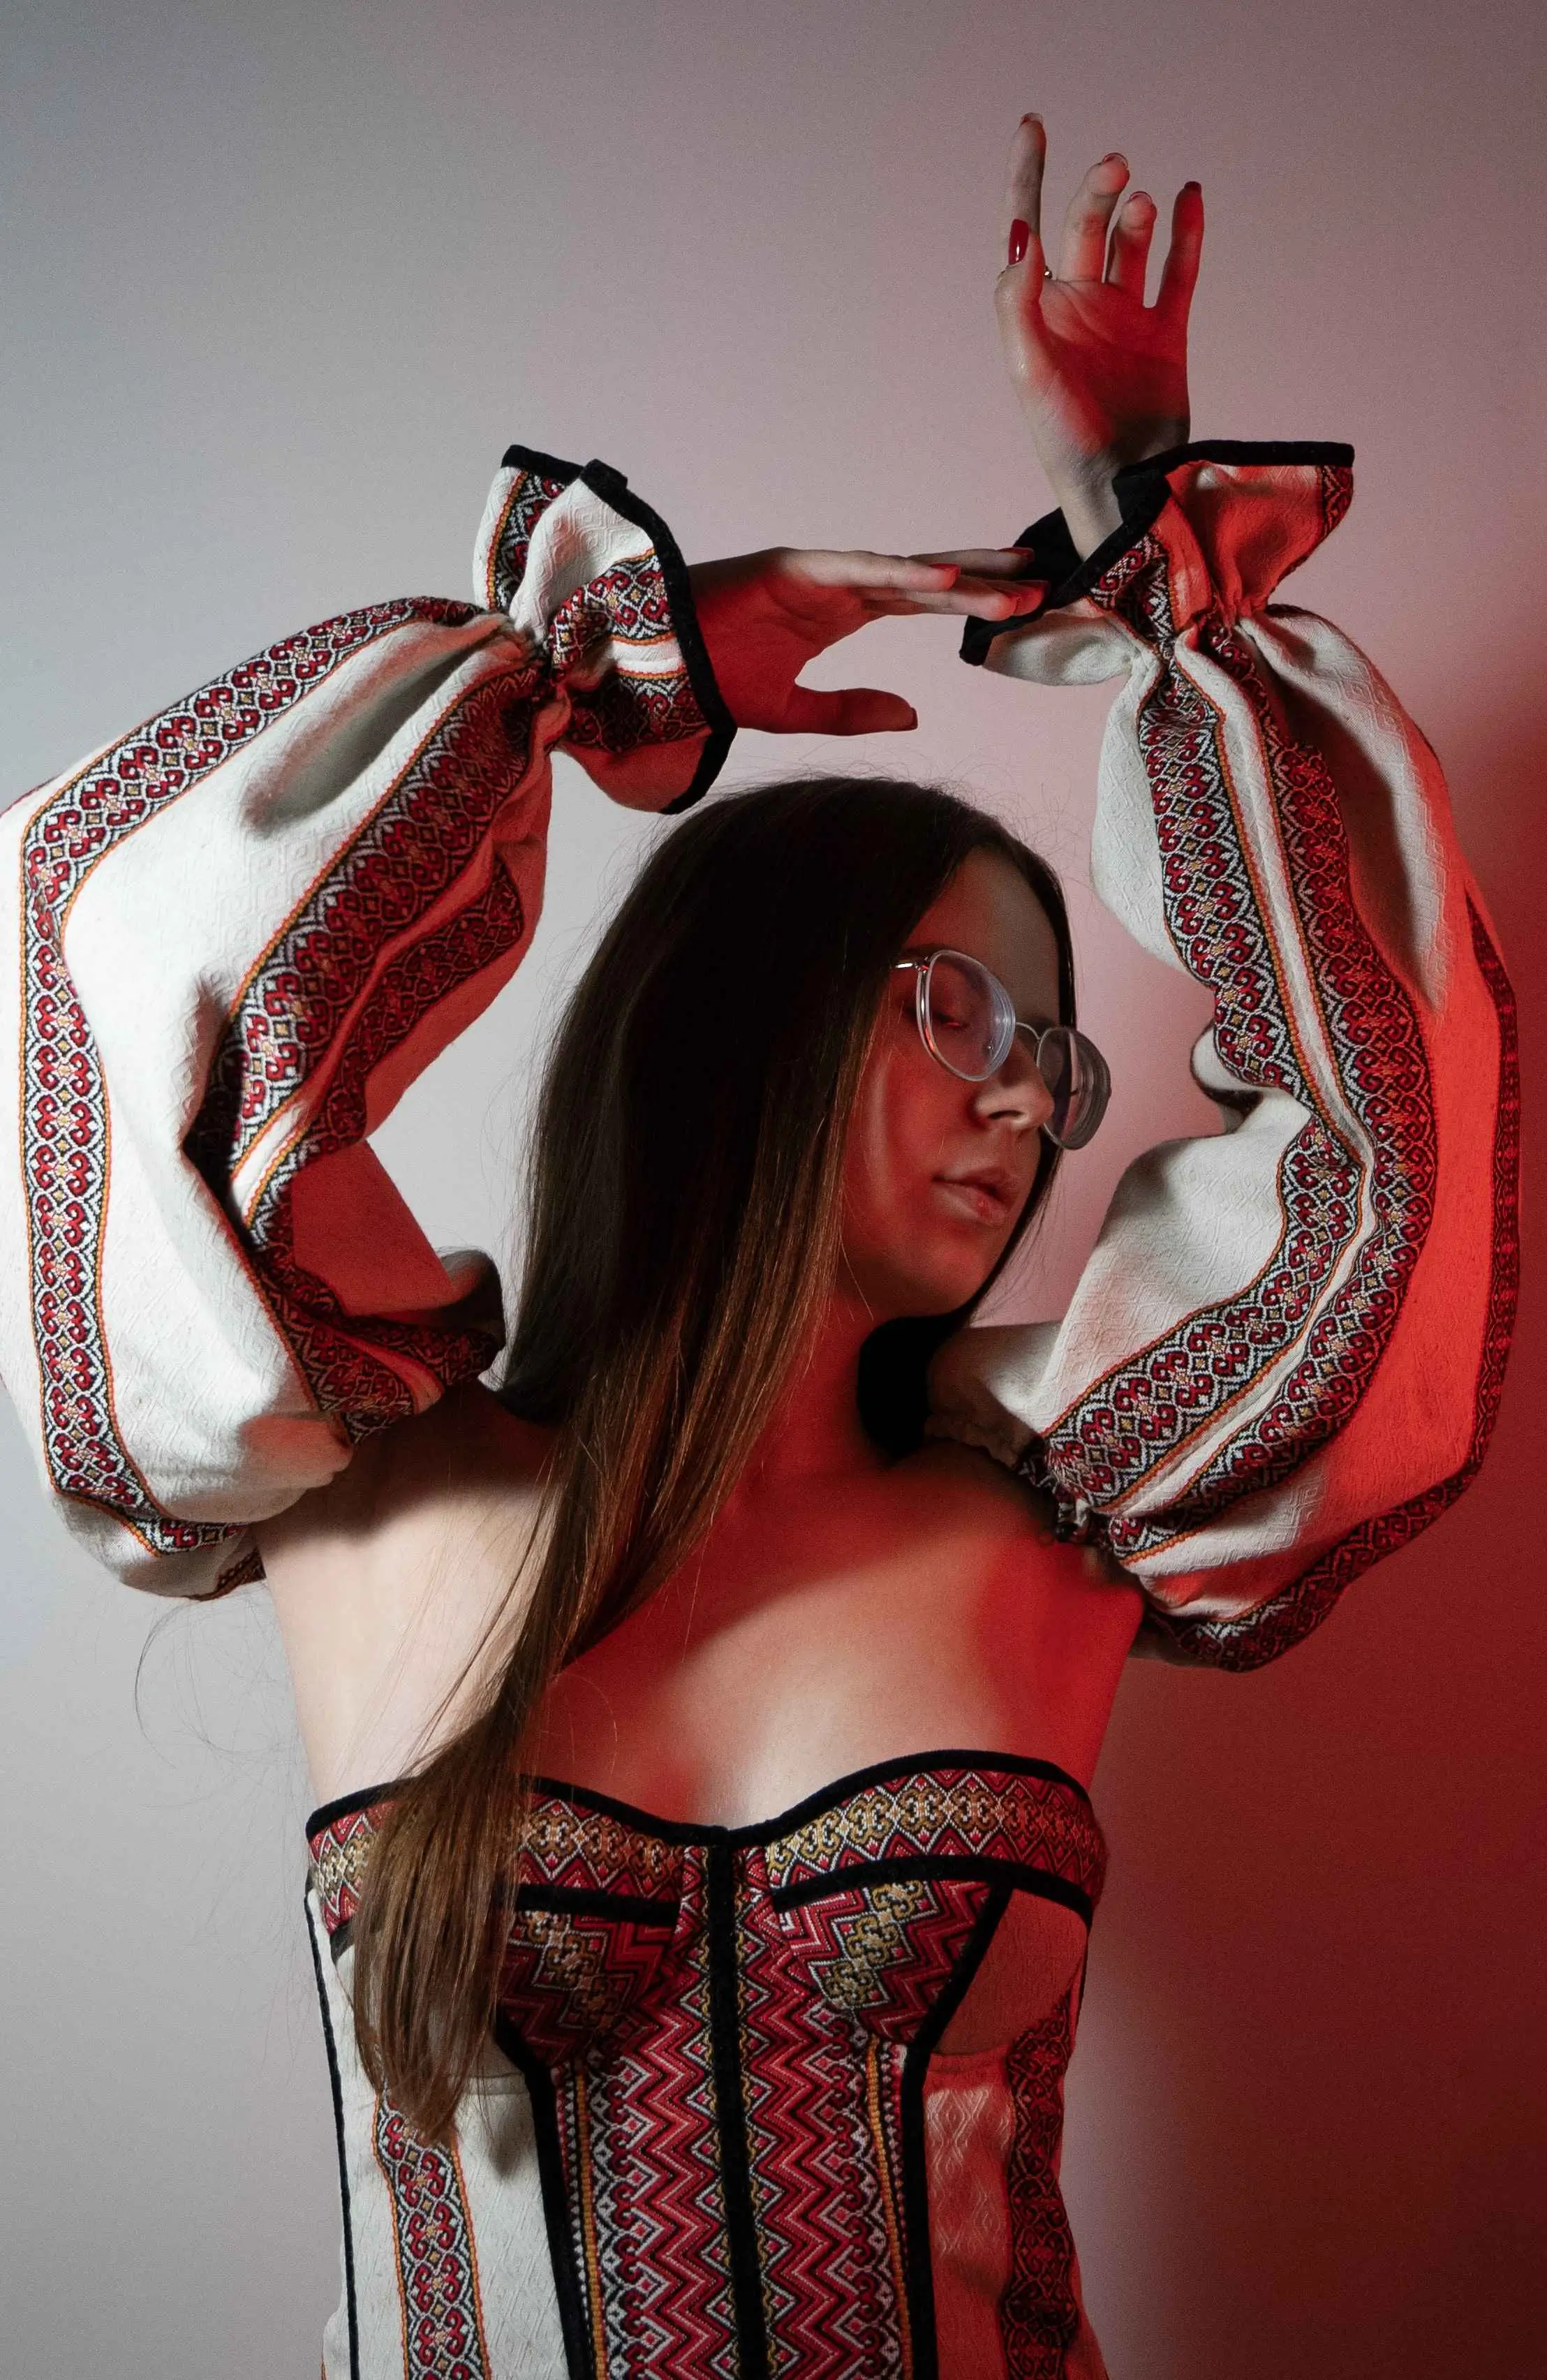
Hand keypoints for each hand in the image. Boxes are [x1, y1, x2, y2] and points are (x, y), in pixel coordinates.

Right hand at [687, 546, 1043, 735]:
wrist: (652, 671)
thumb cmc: (710, 680)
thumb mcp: (793, 712)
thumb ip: (852, 712)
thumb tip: (915, 715)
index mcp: (840, 612)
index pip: (922, 604)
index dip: (973, 604)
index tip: (1024, 608)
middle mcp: (838, 585)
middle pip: (928, 581)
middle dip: (986, 582)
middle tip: (1047, 585)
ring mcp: (819, 571)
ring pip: (906, 573)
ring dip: (963, 580)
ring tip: (1018, 585)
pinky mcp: (794, 566)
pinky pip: (860, 569)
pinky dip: (903, 574)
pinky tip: (948, 582)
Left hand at [996, 116, 1203, 556]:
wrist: (1122, 490)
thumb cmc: (1064, 442)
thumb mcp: (1028, 372)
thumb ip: (1018, 304)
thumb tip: (1021, 238)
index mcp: (1037, 312)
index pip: (1027, 229)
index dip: (1027, 176)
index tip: (1034, 124)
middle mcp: (1078, 308)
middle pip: (1086, 225)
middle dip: (1097, 191)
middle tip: (1116, 168)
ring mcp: (1124, 319)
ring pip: (1132, 243)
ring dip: (1137, 214)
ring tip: (1143, 202)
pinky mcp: (1167, 335)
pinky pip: (1179, 272)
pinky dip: (1186, 233)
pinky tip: (1190, 196)